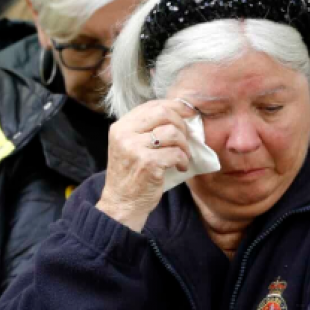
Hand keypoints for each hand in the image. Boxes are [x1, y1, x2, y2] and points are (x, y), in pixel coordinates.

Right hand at [97, 99, 197, 231]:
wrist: (121, 204)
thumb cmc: (130, 174)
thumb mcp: (130, 145)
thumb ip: (146, 128)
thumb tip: (179, 113)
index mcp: (120, 126)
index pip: (152, 105)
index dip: (175, 106)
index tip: (189, 112)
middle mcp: (125, 134)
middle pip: (163, 113)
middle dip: (181, 124)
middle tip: (185, 138)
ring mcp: (135, 149)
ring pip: (172, 132)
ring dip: (184, 145)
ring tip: (183, 156)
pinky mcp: (148, 164)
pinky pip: (176, 153)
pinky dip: (184, 160)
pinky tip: (180, 167)